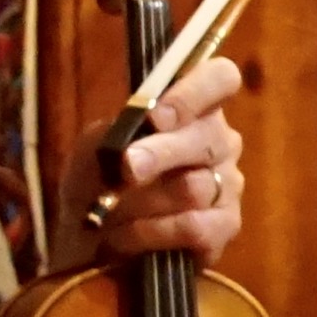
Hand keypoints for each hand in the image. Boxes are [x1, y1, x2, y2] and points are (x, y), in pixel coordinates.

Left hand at [96, 56, 246, 261]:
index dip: (194, 93)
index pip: (220, 78)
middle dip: (160, 153)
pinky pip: (195, 227)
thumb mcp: (95, 145)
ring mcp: (228, 184)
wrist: (89, 235)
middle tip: (126, 167)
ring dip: (144, 200)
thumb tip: (136, 137)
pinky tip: (124, 237)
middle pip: (208, 138)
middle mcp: (220, 142)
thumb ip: (117, 130)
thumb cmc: (97, 179)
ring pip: (195, 186)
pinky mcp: (225, 226)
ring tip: (110, 211)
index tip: (157, 116)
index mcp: (194, 108)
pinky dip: (151, 232)